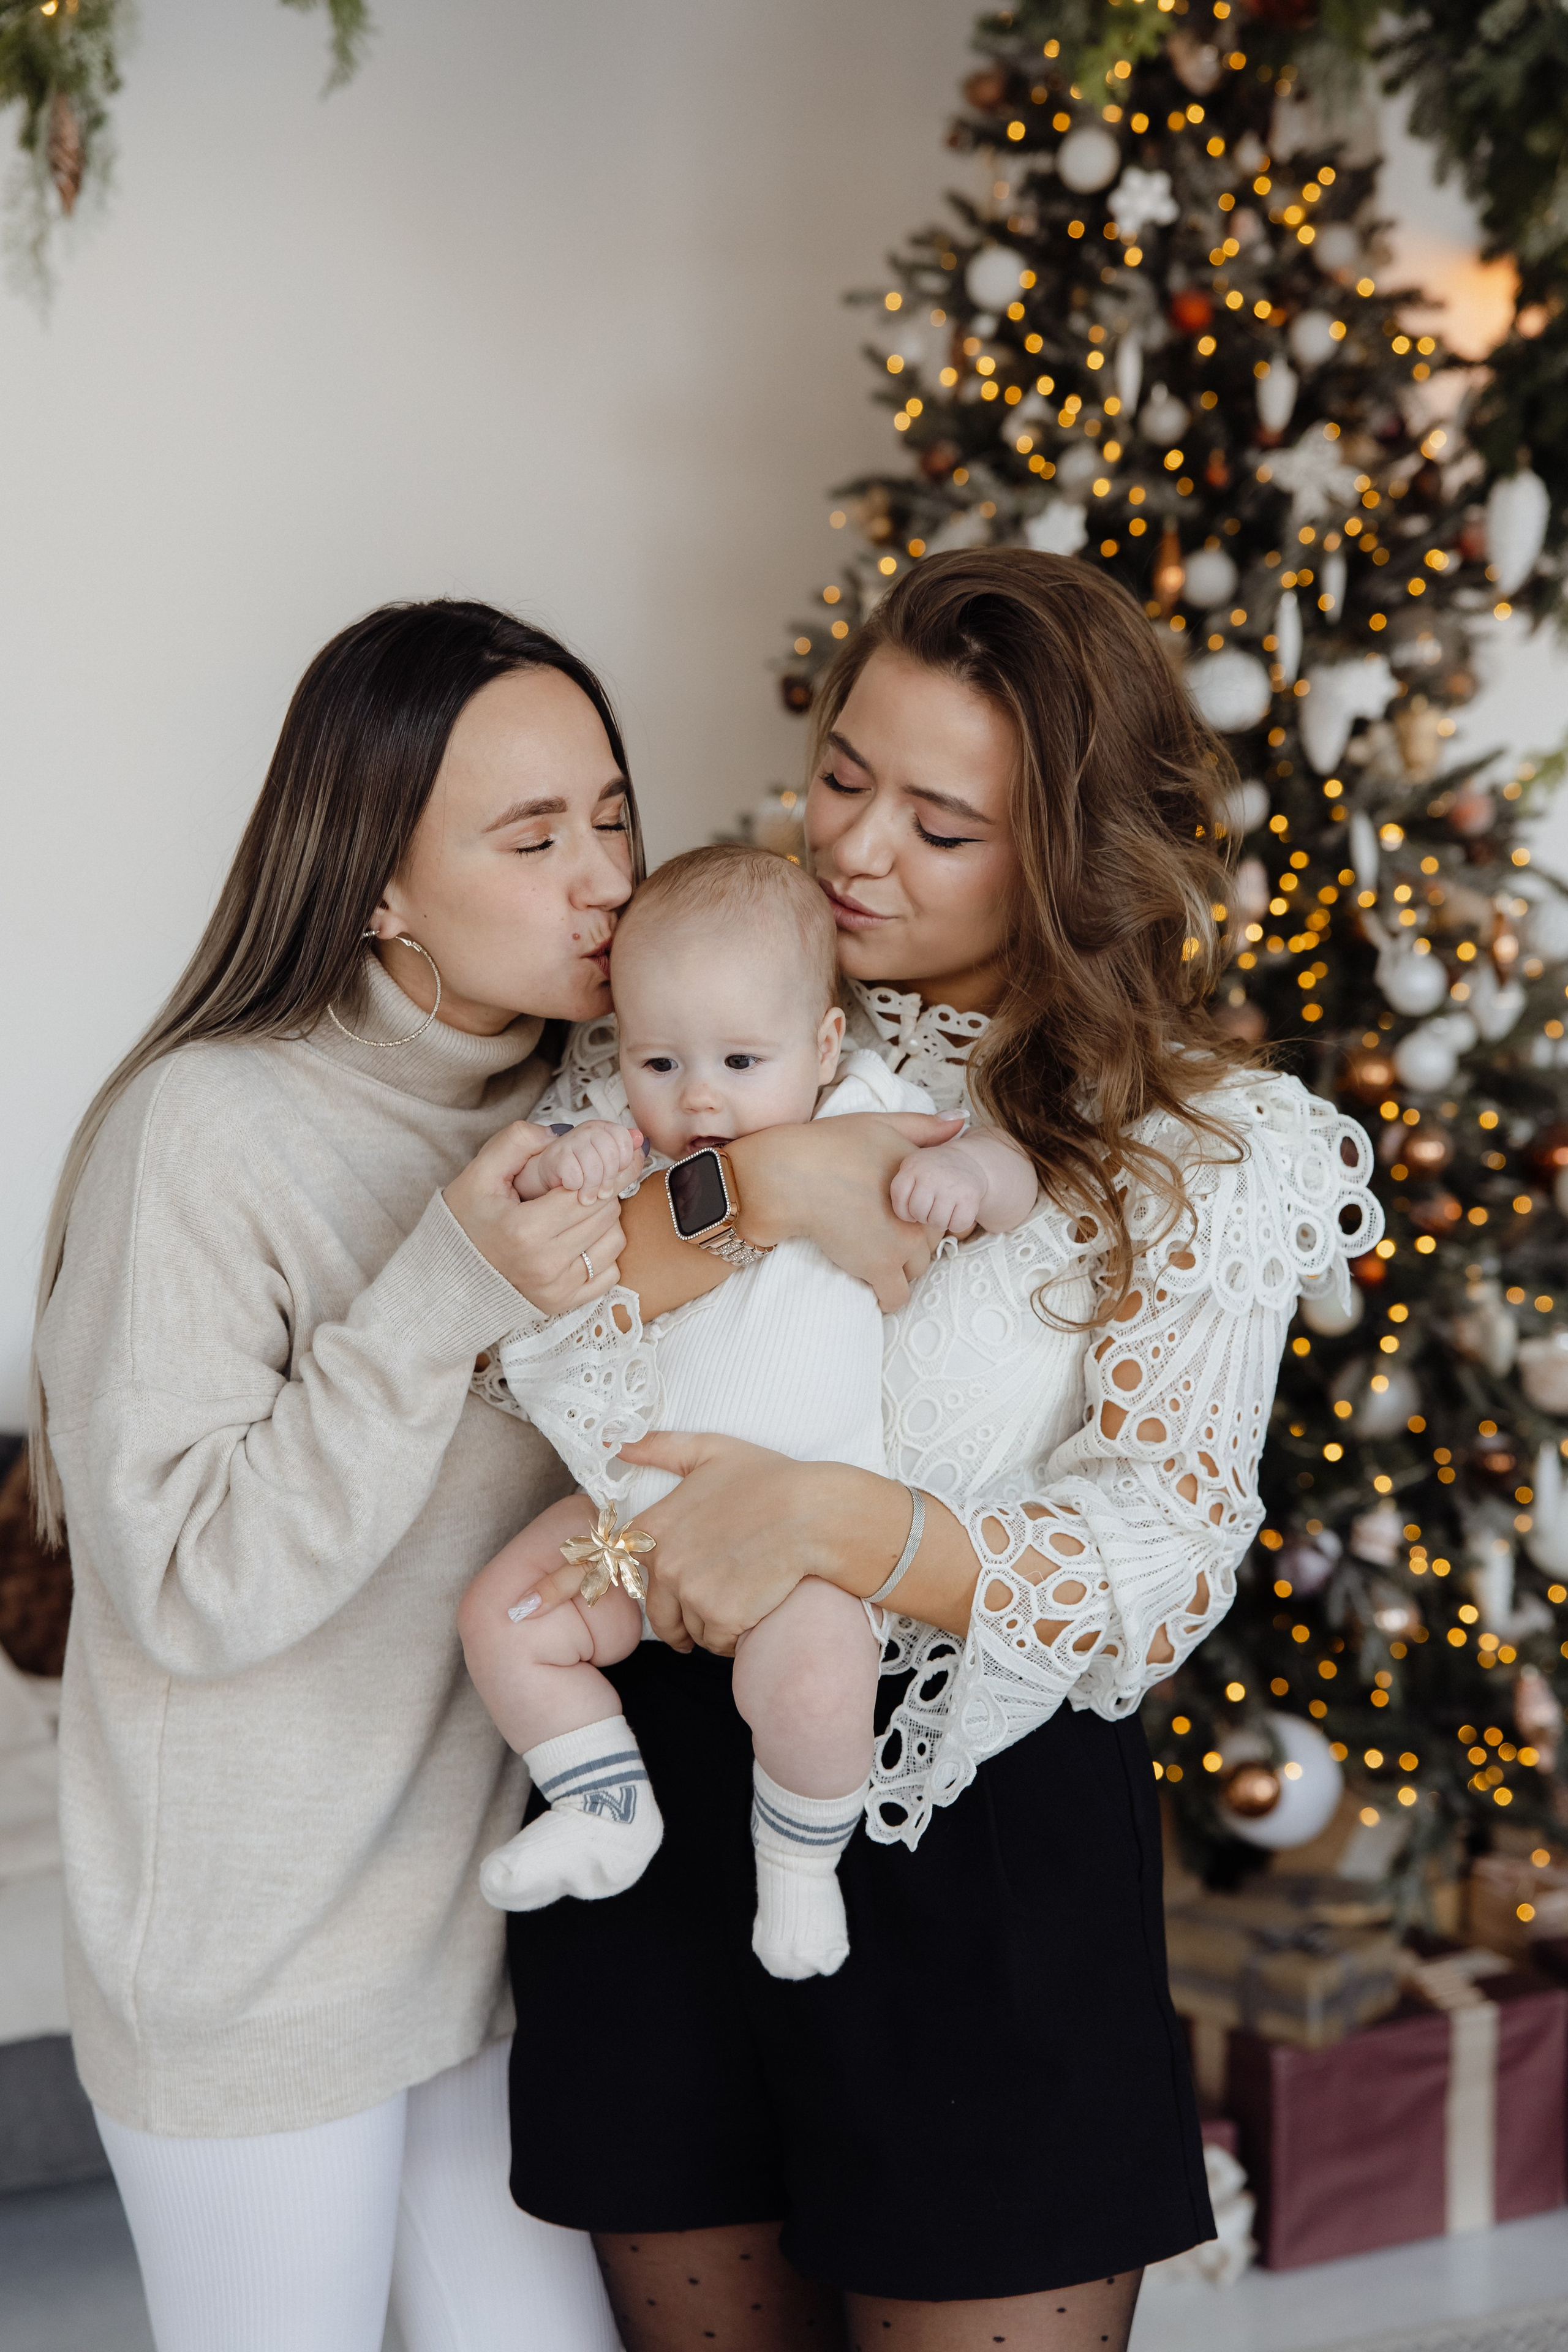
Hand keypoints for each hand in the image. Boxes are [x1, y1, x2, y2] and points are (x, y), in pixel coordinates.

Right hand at [444, 1123, 626, 1313]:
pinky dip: (603, 1252)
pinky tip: (581, 1239)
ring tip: (579, 1210)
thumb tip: (561, 1133)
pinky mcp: (564, 1303)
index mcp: (524, 1230)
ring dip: (606, 1219)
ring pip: (615, 1240)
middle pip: (606, 1213)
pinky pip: (610, 1272)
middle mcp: (545, 1264)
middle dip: (603, 1189)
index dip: (609, 1168)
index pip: (589, 1192)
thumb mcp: (479, 1174)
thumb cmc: (463, 1223)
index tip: (622, 1152)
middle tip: (588, 1180)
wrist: (447, 1279)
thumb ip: (517, 1143)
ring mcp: (557, 1288)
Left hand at [615, 1433, 835, 1652]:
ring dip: (708, 1626)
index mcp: (653, 1529)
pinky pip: (717, 1642)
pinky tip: (749, 1618)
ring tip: (735, 1605)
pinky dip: (731, 1638)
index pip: (636, 1573)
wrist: (812, 1513)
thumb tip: (618, 1446)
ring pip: (690, 1629)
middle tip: (705, 1610)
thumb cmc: (768, 1479)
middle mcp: (664, 1565)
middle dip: (679, 1619)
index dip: (661, 1580)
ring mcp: (692, 1594)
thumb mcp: (710, 1450)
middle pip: (660, 1613)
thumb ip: (660, 1448)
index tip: (677, 1584)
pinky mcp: (722, 1617)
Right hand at [728, 1111, 962, 1311]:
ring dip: (899, 1268)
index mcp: (922, 1181)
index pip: (938, 1210)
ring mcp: (901, 1242)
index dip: (917, 1216)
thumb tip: (961, 1122)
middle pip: (929, 1242)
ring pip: (917, 1270)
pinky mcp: (879, 1267)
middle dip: (910, 1242)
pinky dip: (887, 1296)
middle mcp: (919, 1213)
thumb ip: (923, 1127)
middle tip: (880, 1235)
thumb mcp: (880, 1123)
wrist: (791, 1175)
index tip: (897, 1216)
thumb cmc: (827, 1145)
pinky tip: (873, 1286)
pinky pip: (897, 1297)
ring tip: (873, 1256)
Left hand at [890, 1140, 987, 1237]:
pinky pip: (957, 1225)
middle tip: (931, 1207)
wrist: (968, 1161)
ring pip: (937, 1222)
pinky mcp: (970, 1196)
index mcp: (913, 1166)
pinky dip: (956, 1224)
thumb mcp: (913, 1168)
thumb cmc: (933, 1173)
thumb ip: (902, 1187)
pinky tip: (957, 1210)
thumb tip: (894, 1218)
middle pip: (918, 1212)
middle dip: (923, 1215)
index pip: (899, 1197)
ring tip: (943, 1208)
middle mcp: (932, 1174)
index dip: (903, 1210)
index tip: (911, 1208)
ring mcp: (952, 1185)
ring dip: (939, 1221)